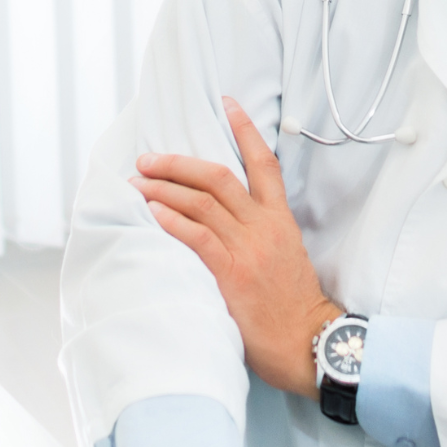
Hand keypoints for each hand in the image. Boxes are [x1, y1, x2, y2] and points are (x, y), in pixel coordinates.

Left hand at [131, 97, 339, 397]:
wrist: (308, 343)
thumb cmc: (293, 306)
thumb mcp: (286, 256)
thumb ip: (261, 231)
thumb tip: (227, 215)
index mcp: (280, 220)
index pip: (264, 163)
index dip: (245, 130)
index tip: (228, 103)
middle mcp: (263, 227)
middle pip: (217, 177)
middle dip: (178, 163)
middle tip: (147, 159)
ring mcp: (248, 250)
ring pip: (202, 203)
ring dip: (165, 189)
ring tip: (138, 183)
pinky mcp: (232, 275)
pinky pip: (199, 238)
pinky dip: (174, 221)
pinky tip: (154, 213)